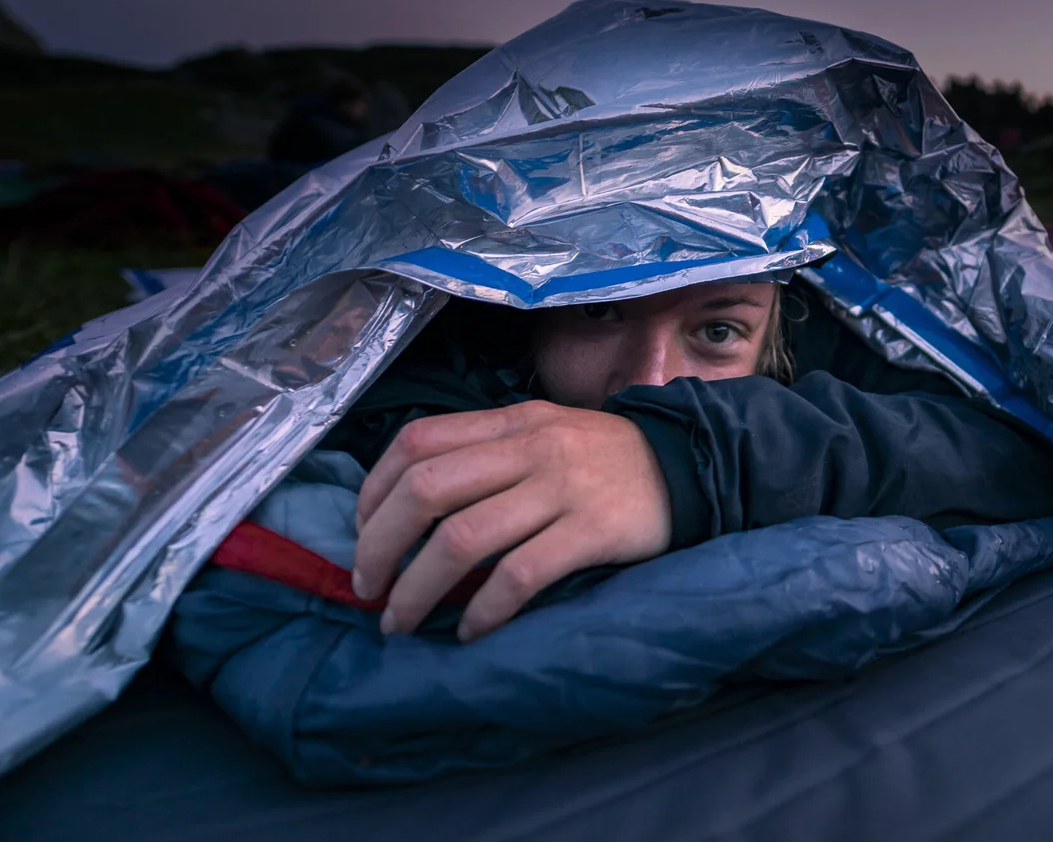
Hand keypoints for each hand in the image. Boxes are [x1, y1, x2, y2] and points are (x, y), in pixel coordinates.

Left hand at [351, 400, 672, 640]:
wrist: (690, 466)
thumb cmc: (601, 460)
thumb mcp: (542, 434)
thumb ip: (484, 455)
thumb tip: (406, 508)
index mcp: (510, 422)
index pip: (417, 444)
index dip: (373, 493)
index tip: (362, 537)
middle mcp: (530, 449)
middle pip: (426, 492)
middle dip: (380, 547)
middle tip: (367, 589)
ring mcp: (562, 489)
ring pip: (463, 540)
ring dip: (417, 590)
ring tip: (401, 622)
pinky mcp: (592, 531)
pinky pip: (520, 574)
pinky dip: (484, 610)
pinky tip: (472, 631)